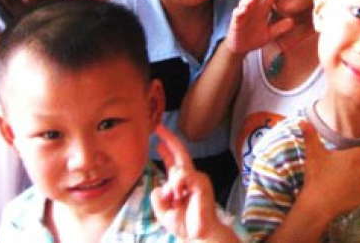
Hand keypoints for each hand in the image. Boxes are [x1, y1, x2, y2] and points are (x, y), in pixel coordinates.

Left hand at [151, 125, 240, 241]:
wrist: (198, 235)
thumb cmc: (183, 224)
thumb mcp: (162, 211)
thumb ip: (157, 198)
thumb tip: (161, 186)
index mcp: (181, 183)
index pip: (173, 161)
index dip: (165, 149)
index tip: (157, 138)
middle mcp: (190, 177)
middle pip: (180, 153)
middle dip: (169, 140)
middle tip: (158, 127)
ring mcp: (197, 179)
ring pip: (178, 168)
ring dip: (173, 184)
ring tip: (176, 200)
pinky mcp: (202, 184)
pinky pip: (185, 176)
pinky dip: (178, 185)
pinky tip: (180, 195)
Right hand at [226, 0, 293, 54]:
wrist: (241, 47)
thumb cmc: (254, 38)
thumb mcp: (270, 34)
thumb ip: (280, 28)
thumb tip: (292, 22)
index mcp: (262, 9)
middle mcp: (253, 7)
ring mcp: (244, 12)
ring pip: (246, 1)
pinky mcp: (236, 20)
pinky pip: (238, 13)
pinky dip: (241, 11)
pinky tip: (243, 9)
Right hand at [298, 120, 359, 218]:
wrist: (317, 204)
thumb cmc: (316, 177)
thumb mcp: (313, 154)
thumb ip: (310, 136)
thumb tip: (302, 120)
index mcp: (354, 156)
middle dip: (354, 167)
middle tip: (337, 172)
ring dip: (355, 179)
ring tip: (339, 183)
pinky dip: (356, 192)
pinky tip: (343, 193)